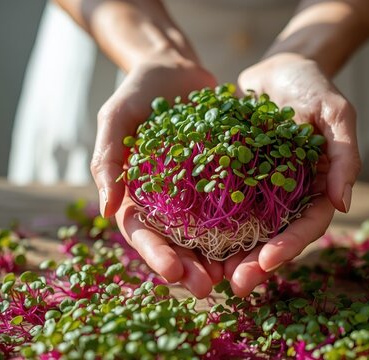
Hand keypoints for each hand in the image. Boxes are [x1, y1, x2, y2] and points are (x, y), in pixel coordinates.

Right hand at [92, 57, 222, 297]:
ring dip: (220, 259)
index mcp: (137, 195)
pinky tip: (261, 242)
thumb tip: (106, 209)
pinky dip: (246, 227)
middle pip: (177, 244)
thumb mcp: (116, 118)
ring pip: (208, 235)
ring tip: (237, 277)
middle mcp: (168, 202)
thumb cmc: (138, 91)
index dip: (156, 256)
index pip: (142, 233)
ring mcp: (198, 194)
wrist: (175, 68)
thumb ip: (108, 160)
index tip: (173, 274)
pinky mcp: (225, 179)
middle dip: (191, 269)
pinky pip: (236, 206)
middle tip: (209, 289)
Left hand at [226, 53, 361, 296]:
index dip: (290, 246)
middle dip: (256, 263)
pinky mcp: (235, 178)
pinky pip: (222, 205)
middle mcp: (290, 196)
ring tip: (209, 275)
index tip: (268, 262)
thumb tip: (345, 204)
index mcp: (319, 187)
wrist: (277, 67)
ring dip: (230, 255)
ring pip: (247, 230)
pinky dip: (209, 225)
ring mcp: (262, 190)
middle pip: (276, 237)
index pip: (309, 224)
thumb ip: (344, 155)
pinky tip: (189, 241)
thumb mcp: (335, 113)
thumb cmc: (312, 85)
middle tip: (233, 285)